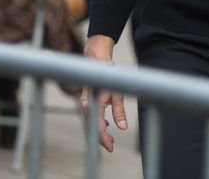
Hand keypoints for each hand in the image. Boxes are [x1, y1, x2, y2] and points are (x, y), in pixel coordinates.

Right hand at [81, 35, 127, 151]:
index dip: (104, 140)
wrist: (97, 61)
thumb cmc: (108, 76)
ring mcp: (85, 104)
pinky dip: (97, 123)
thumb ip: (119, 112)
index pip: (98, 128)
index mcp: (94, 105)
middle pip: (92, 128)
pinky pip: (90, 116)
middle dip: (101, 139)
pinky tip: (107, 125)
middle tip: (111, 146)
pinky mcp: (86, 101)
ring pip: (90, 123)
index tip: (111, 148)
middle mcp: (86, 106)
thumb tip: (123, 127)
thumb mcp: (117, 94)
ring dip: (99, 131)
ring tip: (110, 139)